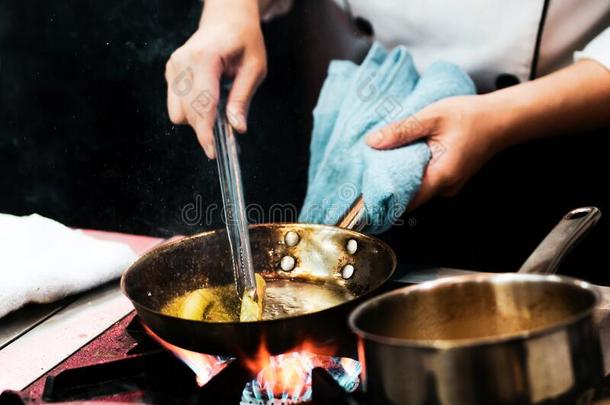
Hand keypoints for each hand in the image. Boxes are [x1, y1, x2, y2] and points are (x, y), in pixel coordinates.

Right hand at [165, 0, 266, 157]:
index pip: (201, 104)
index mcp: (204, 59)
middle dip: (205, 129)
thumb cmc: (244, 41)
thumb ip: (242, 98)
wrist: (227, 19)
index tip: (213, 152)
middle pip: (187, 112)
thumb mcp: (254, 69)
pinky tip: (209, 101)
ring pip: (177, 112)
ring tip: (219, 111)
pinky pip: (176, 103)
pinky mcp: (171, 72)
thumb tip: (237, 128)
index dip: (206, 132)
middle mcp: (182, 62)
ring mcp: (173, 67)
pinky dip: (192, 110)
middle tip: (227, 135)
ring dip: (197, 120)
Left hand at [366, 95, 508, 208]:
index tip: (365, 192)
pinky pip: (426, 181)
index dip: (384, 198)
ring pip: (417, 189)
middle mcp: (446, 188)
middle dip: (389, 185)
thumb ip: (402, 131)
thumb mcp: (432, 116)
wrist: (502, 118)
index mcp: (441, 176)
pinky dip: (413, 172)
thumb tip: (372, 142)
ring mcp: (449, 185)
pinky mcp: (450, 178)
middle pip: (409, 196)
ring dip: (401, 177)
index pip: (405, 201)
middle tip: (370, 170)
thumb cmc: (472, 116)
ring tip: (385, 159)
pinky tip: (405, 156)